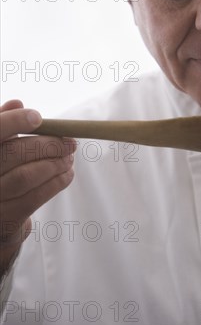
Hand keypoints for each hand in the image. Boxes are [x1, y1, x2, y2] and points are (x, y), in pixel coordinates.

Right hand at [0, 100, 76, 274]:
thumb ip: (4, 125)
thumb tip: (18, 103)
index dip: (14, 122)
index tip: (38, 117)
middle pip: (13, 154)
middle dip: (47, 145)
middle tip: (69, 143)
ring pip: (26, 177)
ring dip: (55, 164)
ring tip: (69, 158)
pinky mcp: (5, 220)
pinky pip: (35, 198)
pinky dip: (56, 183)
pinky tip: (67, 173)